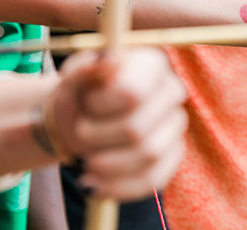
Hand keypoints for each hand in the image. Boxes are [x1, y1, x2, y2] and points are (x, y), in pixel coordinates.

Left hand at [47, 48, 186, 200]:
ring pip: (148, 156)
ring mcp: (175, 125)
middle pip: (138, 129)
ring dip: (108, 165)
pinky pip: (153, 180)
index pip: (132, 92)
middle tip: (80, 133)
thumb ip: (84, 68)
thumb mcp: (71, 78)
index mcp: (149, 62)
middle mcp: (171, 90)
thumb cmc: (78, 92)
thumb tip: (107, 61)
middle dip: (100, 138)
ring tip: (86, 161)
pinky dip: (119, 186)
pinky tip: (94, 184)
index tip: (86, 105)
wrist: (81, 118)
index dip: (102, 106)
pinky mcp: (173, 156)